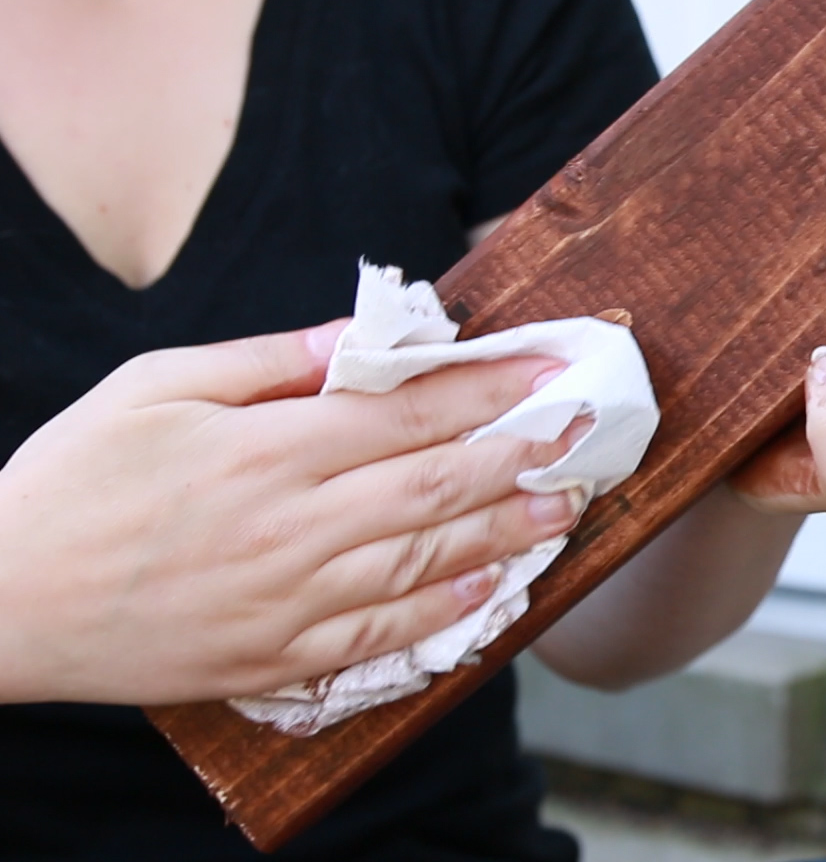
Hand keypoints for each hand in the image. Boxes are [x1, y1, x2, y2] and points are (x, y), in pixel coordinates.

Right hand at [0, 322, 588, 705]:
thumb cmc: (71, 479)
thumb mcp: (154, 386)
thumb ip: (267, 361)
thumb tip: (361, 337)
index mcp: (265, 451)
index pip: (409, 413)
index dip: (492, 388)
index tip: (550, 366)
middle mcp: (290, 527)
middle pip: (436, 486)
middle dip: (523, 456)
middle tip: (587, 436)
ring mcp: (287, 599)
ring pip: (425, 562)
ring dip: (506, 532)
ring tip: (565, 508)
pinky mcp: (274, 656)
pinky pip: (382, 636)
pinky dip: (446, 613)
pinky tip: (495, 591)